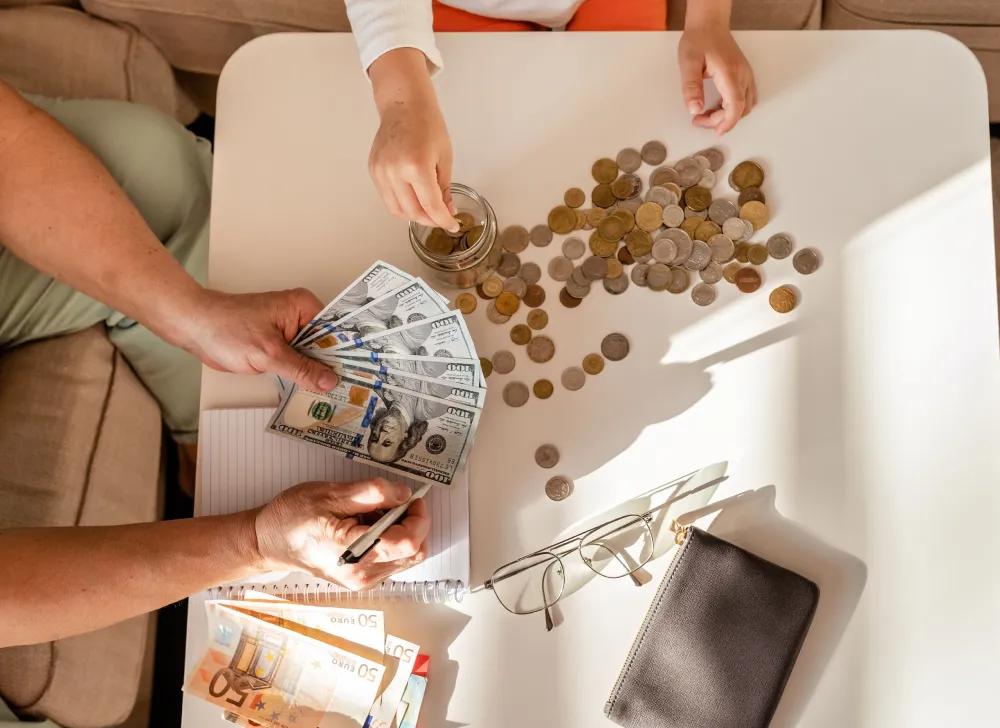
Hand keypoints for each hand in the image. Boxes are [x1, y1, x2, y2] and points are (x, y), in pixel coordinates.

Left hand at [178, 288, 338, 391]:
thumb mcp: (268, 353)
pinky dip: (302, 375)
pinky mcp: (278, 345)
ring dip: (317, 374)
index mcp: (303, 306)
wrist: (195, 328)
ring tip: (336, 396)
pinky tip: (313, 392)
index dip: (347, 354)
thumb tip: (328, 381)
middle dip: (333, 367)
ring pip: (312, 356)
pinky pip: (298, 361)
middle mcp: (299, 317)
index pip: (334, 331)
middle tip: (351, 392)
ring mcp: (289, 332)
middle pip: (326, 346)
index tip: (360, 375)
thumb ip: (300, 368)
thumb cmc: (227, 329)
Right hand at [253, 479, 429, 589]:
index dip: (418, 516)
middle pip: (414, 551)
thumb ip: (372, 493)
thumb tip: (404, 494)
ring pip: (406, 557)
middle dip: (412, 523)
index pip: (409, 541)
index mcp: (356, 553)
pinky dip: (390, 540)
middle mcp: (363, 573)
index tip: (412, 498)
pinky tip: (369, 526)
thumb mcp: (332, 494)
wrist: (268, 541)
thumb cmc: (294, 517)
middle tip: (393, 502)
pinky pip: (392, 560)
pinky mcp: (361, 578)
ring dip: (401, 531)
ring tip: (374, 514)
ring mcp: (363, 579)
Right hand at [368, 48, 457, 231]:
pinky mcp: (374, 171)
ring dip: (414, 215)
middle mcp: (395, 171)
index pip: (431, 206)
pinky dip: (402, 204)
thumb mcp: (444, 158)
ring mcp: (381, 172)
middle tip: (442, 218)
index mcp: (417, 166)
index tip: (452, 225)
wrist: (404, 106)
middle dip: (430, 220)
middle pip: (413, 212)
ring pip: (397, 210)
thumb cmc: (427, 125)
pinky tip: (414, 199)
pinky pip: (387, 198)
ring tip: (428, 210)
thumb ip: (444, 188)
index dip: (444, 220)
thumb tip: (447, 210)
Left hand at [678, 22, 755, 135]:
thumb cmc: (699, 41)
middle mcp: (742, 75)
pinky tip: (718, 106)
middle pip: (740, 108)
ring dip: (729, 115)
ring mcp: (746, 75)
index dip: (728, 122)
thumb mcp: (688, 63)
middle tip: (700, 120)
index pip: (736, 106)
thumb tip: (694, 110)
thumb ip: (691, 87)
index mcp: (729, 74)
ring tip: (707, 114)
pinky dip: (734, 107)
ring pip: (746, 105)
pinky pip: (746, 97)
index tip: (716, 131)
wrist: (709, 24)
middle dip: (722, 120)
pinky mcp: (744, 75)